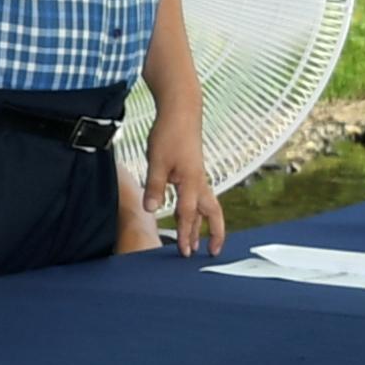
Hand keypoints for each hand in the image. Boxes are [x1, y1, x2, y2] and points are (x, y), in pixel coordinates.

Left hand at [142, 108, 224, 256]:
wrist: (181, 111)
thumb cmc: (169, 134)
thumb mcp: (156, 161)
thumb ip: (154, 186)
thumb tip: (152, 209)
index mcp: (191, 181)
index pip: (189, 214)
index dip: (186, 233)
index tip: (185, 251)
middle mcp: (199, 182)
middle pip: (211, 213)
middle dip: (213, 234)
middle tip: (212, 252)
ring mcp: (198, 177)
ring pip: (207, 206)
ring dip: (205, 224)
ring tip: (202, 241)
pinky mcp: (193, 171)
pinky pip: (200, 196)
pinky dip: (197, 210)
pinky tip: (189, 214)